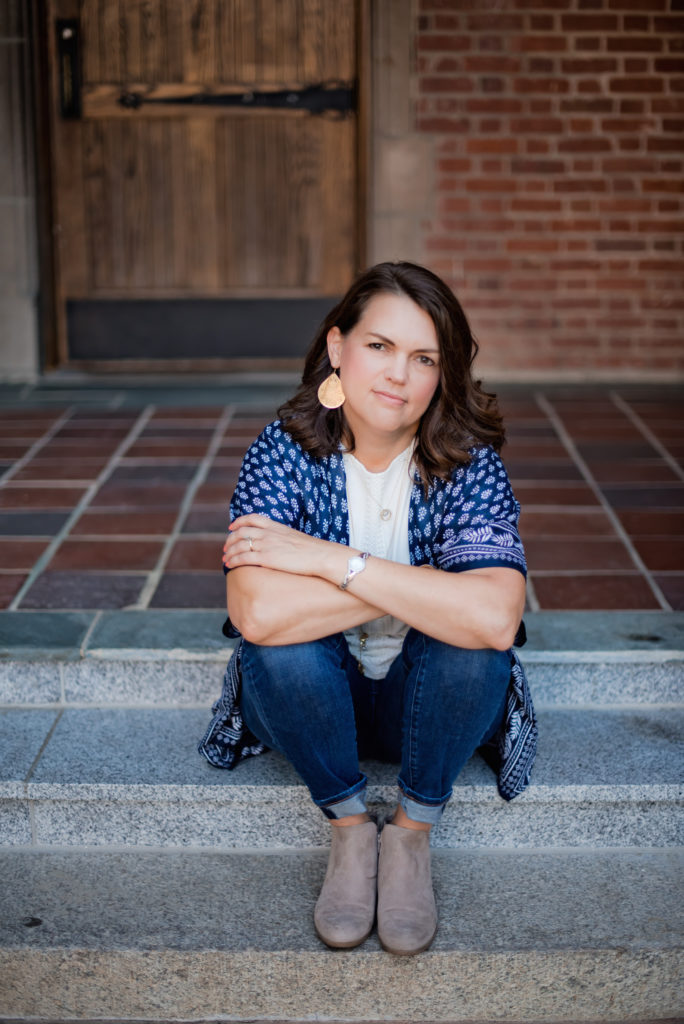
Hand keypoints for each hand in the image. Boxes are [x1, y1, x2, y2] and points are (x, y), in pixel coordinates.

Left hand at [223, 514, 347, 581]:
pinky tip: (229, 565)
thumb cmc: (312, 550)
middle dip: (230, 539)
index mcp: (275, 526)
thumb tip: (279, 545)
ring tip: (225, 558)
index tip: (232, 528)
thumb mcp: (294, 537)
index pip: (252, 518)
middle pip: (241, 532)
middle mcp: (268, 533)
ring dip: (229, 552)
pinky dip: (233, 560)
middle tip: (226, 548)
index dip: (239, 522)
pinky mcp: (266, 558)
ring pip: (239, 545)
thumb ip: (282, 538)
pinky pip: (243, 558)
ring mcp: (266, 545)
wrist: (320, 555)